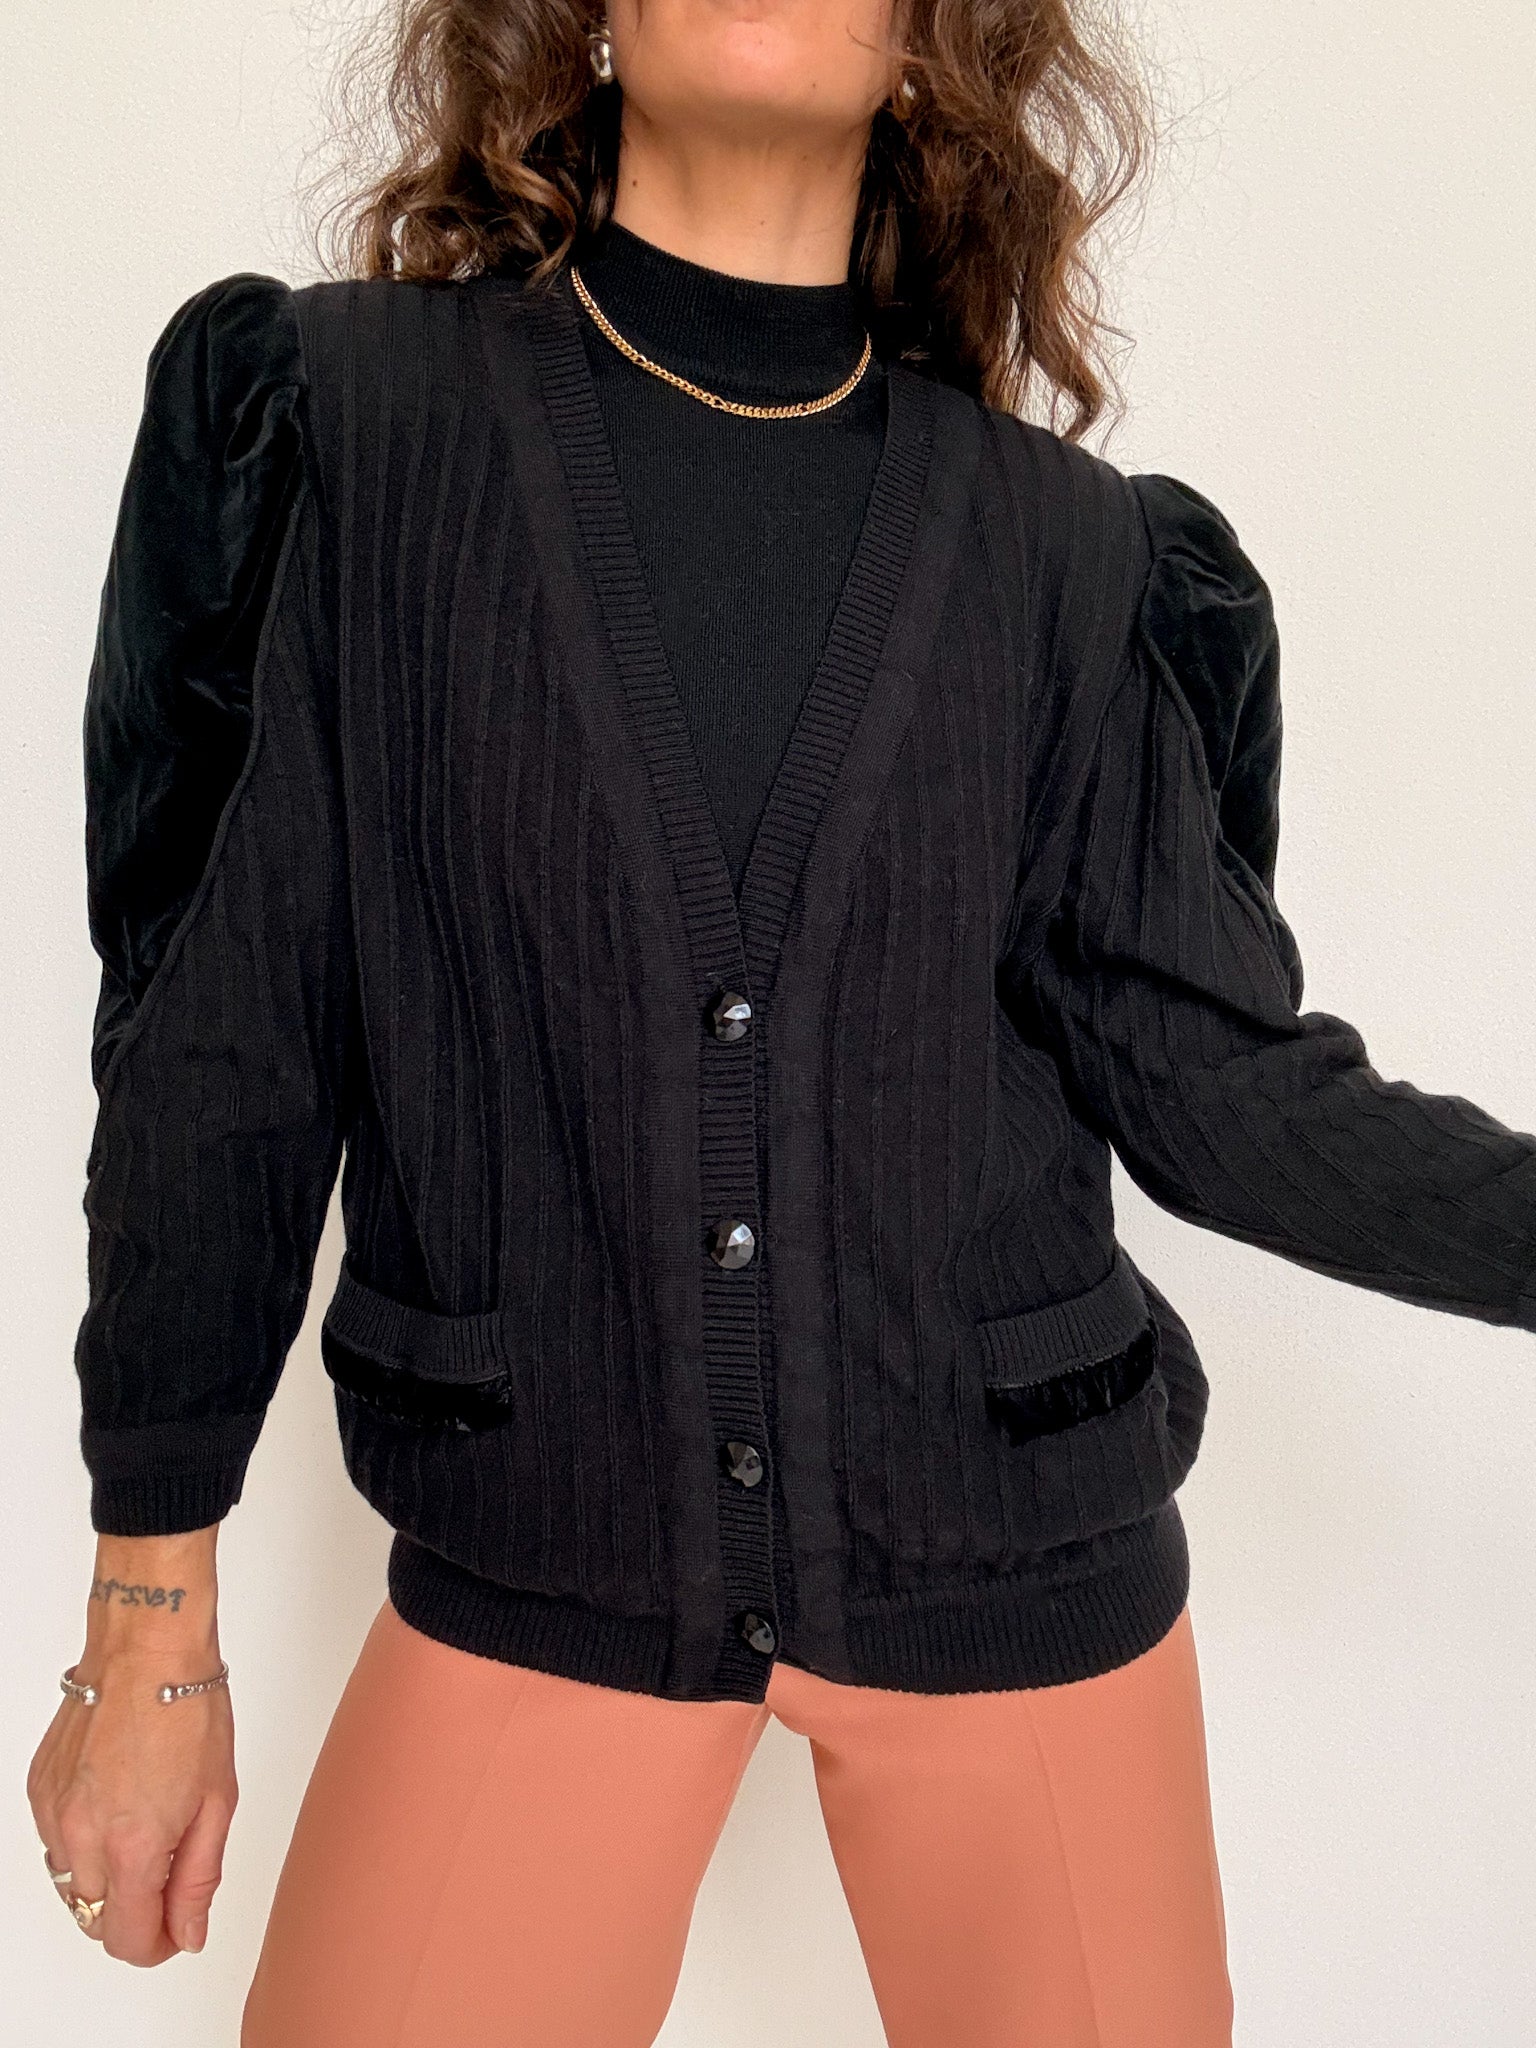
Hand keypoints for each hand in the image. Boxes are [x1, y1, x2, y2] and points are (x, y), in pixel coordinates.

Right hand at [27, 1527, 235, 1964]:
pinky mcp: (39, 1789)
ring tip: (148, 1831)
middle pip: (96, 1920)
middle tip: (172, 1876)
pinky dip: (84, 1841)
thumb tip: (188, 1931)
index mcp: (133, 1845)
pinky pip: (56, 1842)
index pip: (130, 1940)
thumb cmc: (188, 1708)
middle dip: (136, 1913)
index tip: (179, 1927)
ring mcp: (54, 1813)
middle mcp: (83, 1836)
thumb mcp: (218, 1800)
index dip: (160, 1945)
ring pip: (71, 1884)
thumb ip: (199, 1876)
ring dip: (107, 1879)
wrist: (147, 1649)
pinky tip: (118, 1805)